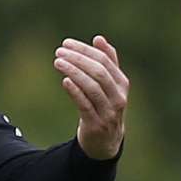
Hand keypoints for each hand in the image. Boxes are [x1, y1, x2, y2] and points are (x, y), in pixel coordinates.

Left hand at [56, 35, 129, 159]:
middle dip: (78, 59)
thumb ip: (108, 62)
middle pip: (99, 72)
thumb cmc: (105, 107)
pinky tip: (65, 80)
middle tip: (59, 51)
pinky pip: (85, 105)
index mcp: (122, 85)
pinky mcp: (96, 125)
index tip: (66, 43)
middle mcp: (118, 98)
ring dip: (74, 72)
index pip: (105, 61)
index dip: (85, 50)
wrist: (106, 142)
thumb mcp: (111, 85)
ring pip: (92, 87)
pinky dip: (75, 92)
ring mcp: (108, 112)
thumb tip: (99, 38)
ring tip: (58, 62)